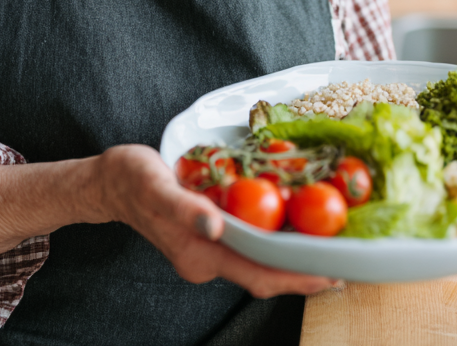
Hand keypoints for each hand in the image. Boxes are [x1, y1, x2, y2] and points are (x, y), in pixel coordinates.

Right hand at [96, 144, 336, 297]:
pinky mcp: (208, 236)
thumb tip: (215, 226)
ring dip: (292, 254)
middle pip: (265, 273)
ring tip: (330, 242)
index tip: (334, 274)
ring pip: (259, 260)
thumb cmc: (130, 179)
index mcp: (199, 255)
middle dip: (305, 270)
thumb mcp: (154, 186)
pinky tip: (292, 221)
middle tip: (347, 259)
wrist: (108, 183)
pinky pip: (248, 242)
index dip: (297, 278)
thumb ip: (183, 208)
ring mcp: (208, 250)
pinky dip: (272, 236)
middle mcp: (207, 260)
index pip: (258, 275)